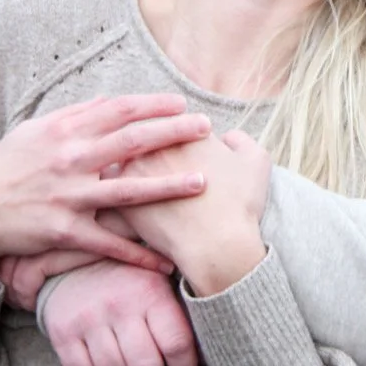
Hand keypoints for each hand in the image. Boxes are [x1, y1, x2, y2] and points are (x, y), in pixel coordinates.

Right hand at [0, 94, 210, 295]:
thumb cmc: (7, 167)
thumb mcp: (34, 131)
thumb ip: (73, 116)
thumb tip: (109, 101)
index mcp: (64, 132)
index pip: (118, 110)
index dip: (153, 105)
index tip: (181, 103)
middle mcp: (70, 160)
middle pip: (131, 141)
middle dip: (173, 132)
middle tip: (205, 128)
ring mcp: (69, 196)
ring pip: (128, 190)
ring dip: (168, 187)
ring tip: (202, 182)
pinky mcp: (66, 231)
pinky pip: (109, 243)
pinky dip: (138, 254)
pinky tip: (166, 260)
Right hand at [42, 263, 198, 365]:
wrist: (76, 261)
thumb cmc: (130, 280)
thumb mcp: (159, 284)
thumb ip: (183, 315)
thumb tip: (210, 357)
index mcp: (150, 291)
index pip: (176, 345)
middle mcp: (119, 304)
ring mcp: (88, 318)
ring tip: (125, 356)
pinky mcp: (62, 332)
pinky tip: (100, 356)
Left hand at [121, 129, 271, 296]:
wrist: (217, 246)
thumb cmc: (240, 205)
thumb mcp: (257, 162)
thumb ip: (242, 140)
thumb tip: (228, 136)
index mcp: (184, 131)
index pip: (172, 120)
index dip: (175, 127)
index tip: (177, 139)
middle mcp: (155, 146)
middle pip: (140, 133)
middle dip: (141, 138)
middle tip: (147, 152)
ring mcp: (134, 172)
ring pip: (117, 158)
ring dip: (118, 160)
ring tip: (123, 170)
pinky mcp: (119, 200)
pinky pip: (108, 190)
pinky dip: (109, 191)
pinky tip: (112, 197)